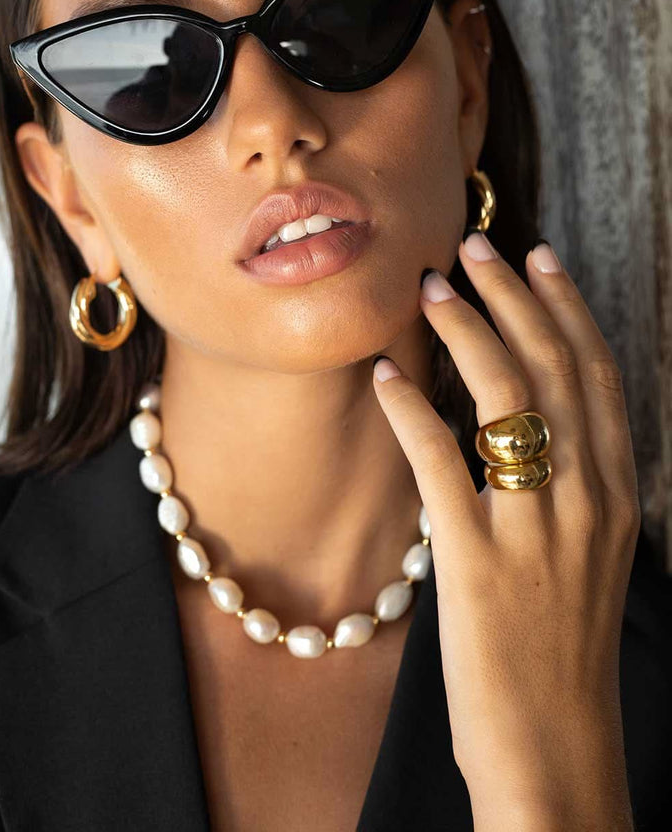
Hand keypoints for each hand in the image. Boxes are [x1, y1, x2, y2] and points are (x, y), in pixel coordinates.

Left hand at [371, 231, 640, 829]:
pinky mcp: (478, 562)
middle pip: (553, 369)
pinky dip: (410, 409)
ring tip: (429, 288)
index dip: (567, 310)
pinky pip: (442, 463)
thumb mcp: (586, 559)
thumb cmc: (562, 654)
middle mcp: (587, 501)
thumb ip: (566, 490)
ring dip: (465, 332)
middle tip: (474, 247)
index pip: (598, 378)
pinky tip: (384, 374)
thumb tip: (524, 426)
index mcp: (617, 497)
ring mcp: (536, 530)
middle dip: (512, 298)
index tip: (538, 259)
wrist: (558, 752)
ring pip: (507, 399)